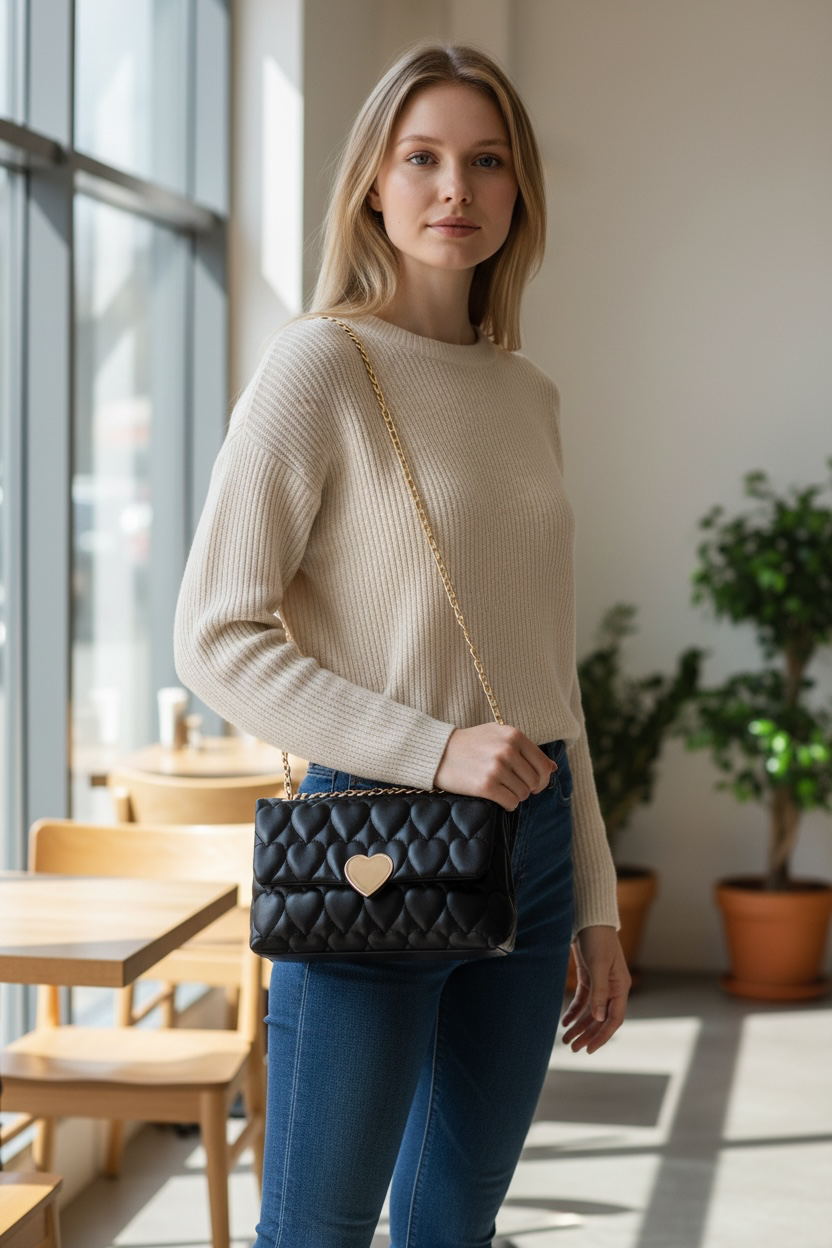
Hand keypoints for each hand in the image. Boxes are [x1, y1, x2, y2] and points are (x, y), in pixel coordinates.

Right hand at [433, 724, 557, 809]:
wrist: (438, 752)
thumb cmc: (469, 744)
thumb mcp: (498, 735)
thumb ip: (525, 748)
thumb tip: (553, 768)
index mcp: (514, 735)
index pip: (544, 765)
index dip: (542, 779)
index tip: (533, 783)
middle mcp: (508, 750)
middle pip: (535, 782)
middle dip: (527, 788)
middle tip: (511, 786)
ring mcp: (497, 768)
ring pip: (523, 794)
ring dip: (515, 796)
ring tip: (500, 789)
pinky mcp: (486, 785)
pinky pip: (511, 802)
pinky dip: (507, 804)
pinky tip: (497, 798)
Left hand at [560, 926, 630, 1053]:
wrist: (589, 918)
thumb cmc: (597, 939)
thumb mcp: (598, 965)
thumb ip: (599, 992)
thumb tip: (600, 1018)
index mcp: (620, 987)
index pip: (614, 1019)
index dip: (602, 1036)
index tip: (589, 1050)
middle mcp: (612, 988)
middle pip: (601, 1019)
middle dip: (588, 1034)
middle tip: (572, 1048)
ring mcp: (601, 983)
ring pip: (591, 1012)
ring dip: (579, 1026)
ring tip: (565, 1039)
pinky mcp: (589, 977)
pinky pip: (583, 1000)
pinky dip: (574, 1011)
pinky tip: (565, 1021)